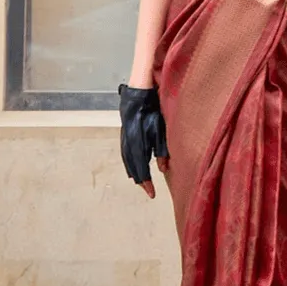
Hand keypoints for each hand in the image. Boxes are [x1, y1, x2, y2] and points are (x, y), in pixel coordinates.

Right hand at [118, 83, 168, 197]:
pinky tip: (133, 168)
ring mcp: (124, 137)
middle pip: (133, 167)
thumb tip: (163, 169)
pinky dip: (130, 164)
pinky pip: (125, 153)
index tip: (151, 193)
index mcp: (137, 142)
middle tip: (147, 190)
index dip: (146, 182)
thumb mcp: (161, 128)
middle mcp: (128, 142)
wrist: (139, 92)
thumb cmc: (153, 108)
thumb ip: (162, 149)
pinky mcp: (124, 134)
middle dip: (140, 180)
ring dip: (134, 173)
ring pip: (128, 161)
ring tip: (141, 182)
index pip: (142, 167)